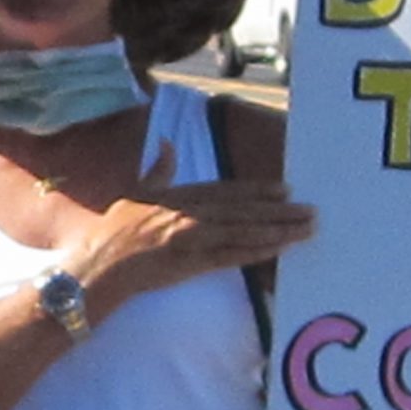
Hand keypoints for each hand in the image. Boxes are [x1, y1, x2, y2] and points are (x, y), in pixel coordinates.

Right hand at [70, 141, 316, 303]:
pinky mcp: (192, 263)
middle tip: (311, 210)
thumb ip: (157, 170)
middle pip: (244, 211)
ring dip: (279, 230)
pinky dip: (257, 252)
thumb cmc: (112, 232)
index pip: (226, 191)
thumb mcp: (135, 192)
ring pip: (245, 231)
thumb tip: (169, 144)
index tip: (285, 189)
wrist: (99, 265)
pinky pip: (232, 256)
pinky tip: (280, 250)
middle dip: (280, 211)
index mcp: (179, 197)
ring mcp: (193, 237)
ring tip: (306, 229)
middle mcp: (190, 213)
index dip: (258, 191)